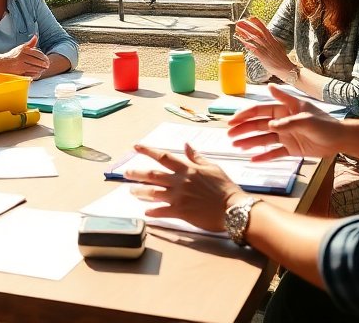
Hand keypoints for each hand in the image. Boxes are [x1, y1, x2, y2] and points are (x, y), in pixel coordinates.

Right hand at [3, 34, 49, 77]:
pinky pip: (30, 74)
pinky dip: (35, 74)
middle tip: (47, 65)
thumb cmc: (12, 56)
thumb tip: (36, 36)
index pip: (37, 53)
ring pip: (34, 68)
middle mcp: (21, 57)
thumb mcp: (20, 48)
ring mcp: (20, 65)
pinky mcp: (19, 73)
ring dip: (41, 69)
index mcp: (23, 50)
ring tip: (43, 69)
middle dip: (43, 64)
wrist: (1, 64)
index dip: (43, 57)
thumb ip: (30, 43)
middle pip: (36, 61)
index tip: (47, 60)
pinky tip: (38, 73)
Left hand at [127, 143, 242, 232]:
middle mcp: (180, 181)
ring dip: (140, 192)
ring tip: (131, 191)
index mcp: (187, 169)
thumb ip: (196, 157)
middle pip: (152, 176)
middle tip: (125, 173)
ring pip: (153, 193)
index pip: (163, 157)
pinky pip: (162, 211)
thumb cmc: (225, 187)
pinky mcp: (180, 212)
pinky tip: (146, 212)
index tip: (136, 146)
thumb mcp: (212, 167)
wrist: (233, 208)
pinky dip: (153, 212)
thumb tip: (186, 145)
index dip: (148, 150)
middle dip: (137, 174)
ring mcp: (179, 197)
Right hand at [227, 85, 341, 160]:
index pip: (260, 111)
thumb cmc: (325, 124)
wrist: (340, 139)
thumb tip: (269, 116)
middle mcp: (282, 121)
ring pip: (263, 139)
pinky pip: (274, 152)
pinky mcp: (290, 149)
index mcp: (284, 109)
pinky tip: (252, 160)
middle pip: (258, 125)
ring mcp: (285, 135)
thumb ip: (287, 119)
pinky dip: (263, 156)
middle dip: (243, 130)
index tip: (232, 121)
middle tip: (229, 136)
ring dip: (249, 142)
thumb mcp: (306, 118)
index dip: (245, 115)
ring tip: (236, 147)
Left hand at [233, 17, 294, 76]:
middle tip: (240, 22)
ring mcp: (266, 49)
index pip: (264, 28)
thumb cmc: (282, 59)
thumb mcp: (278, 47)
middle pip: (257, 32)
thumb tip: (269, 37)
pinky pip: (254, 48)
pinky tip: (242, 41)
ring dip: (245, 33)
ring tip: (238, 29)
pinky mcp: (263, 56)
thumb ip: (272, 41)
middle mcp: (269, 43)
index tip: (250, 18)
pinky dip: (247, 44)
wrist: (287, 69)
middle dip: (248, 26)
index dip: (257, 22)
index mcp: (272, 40)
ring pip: (254, 38)